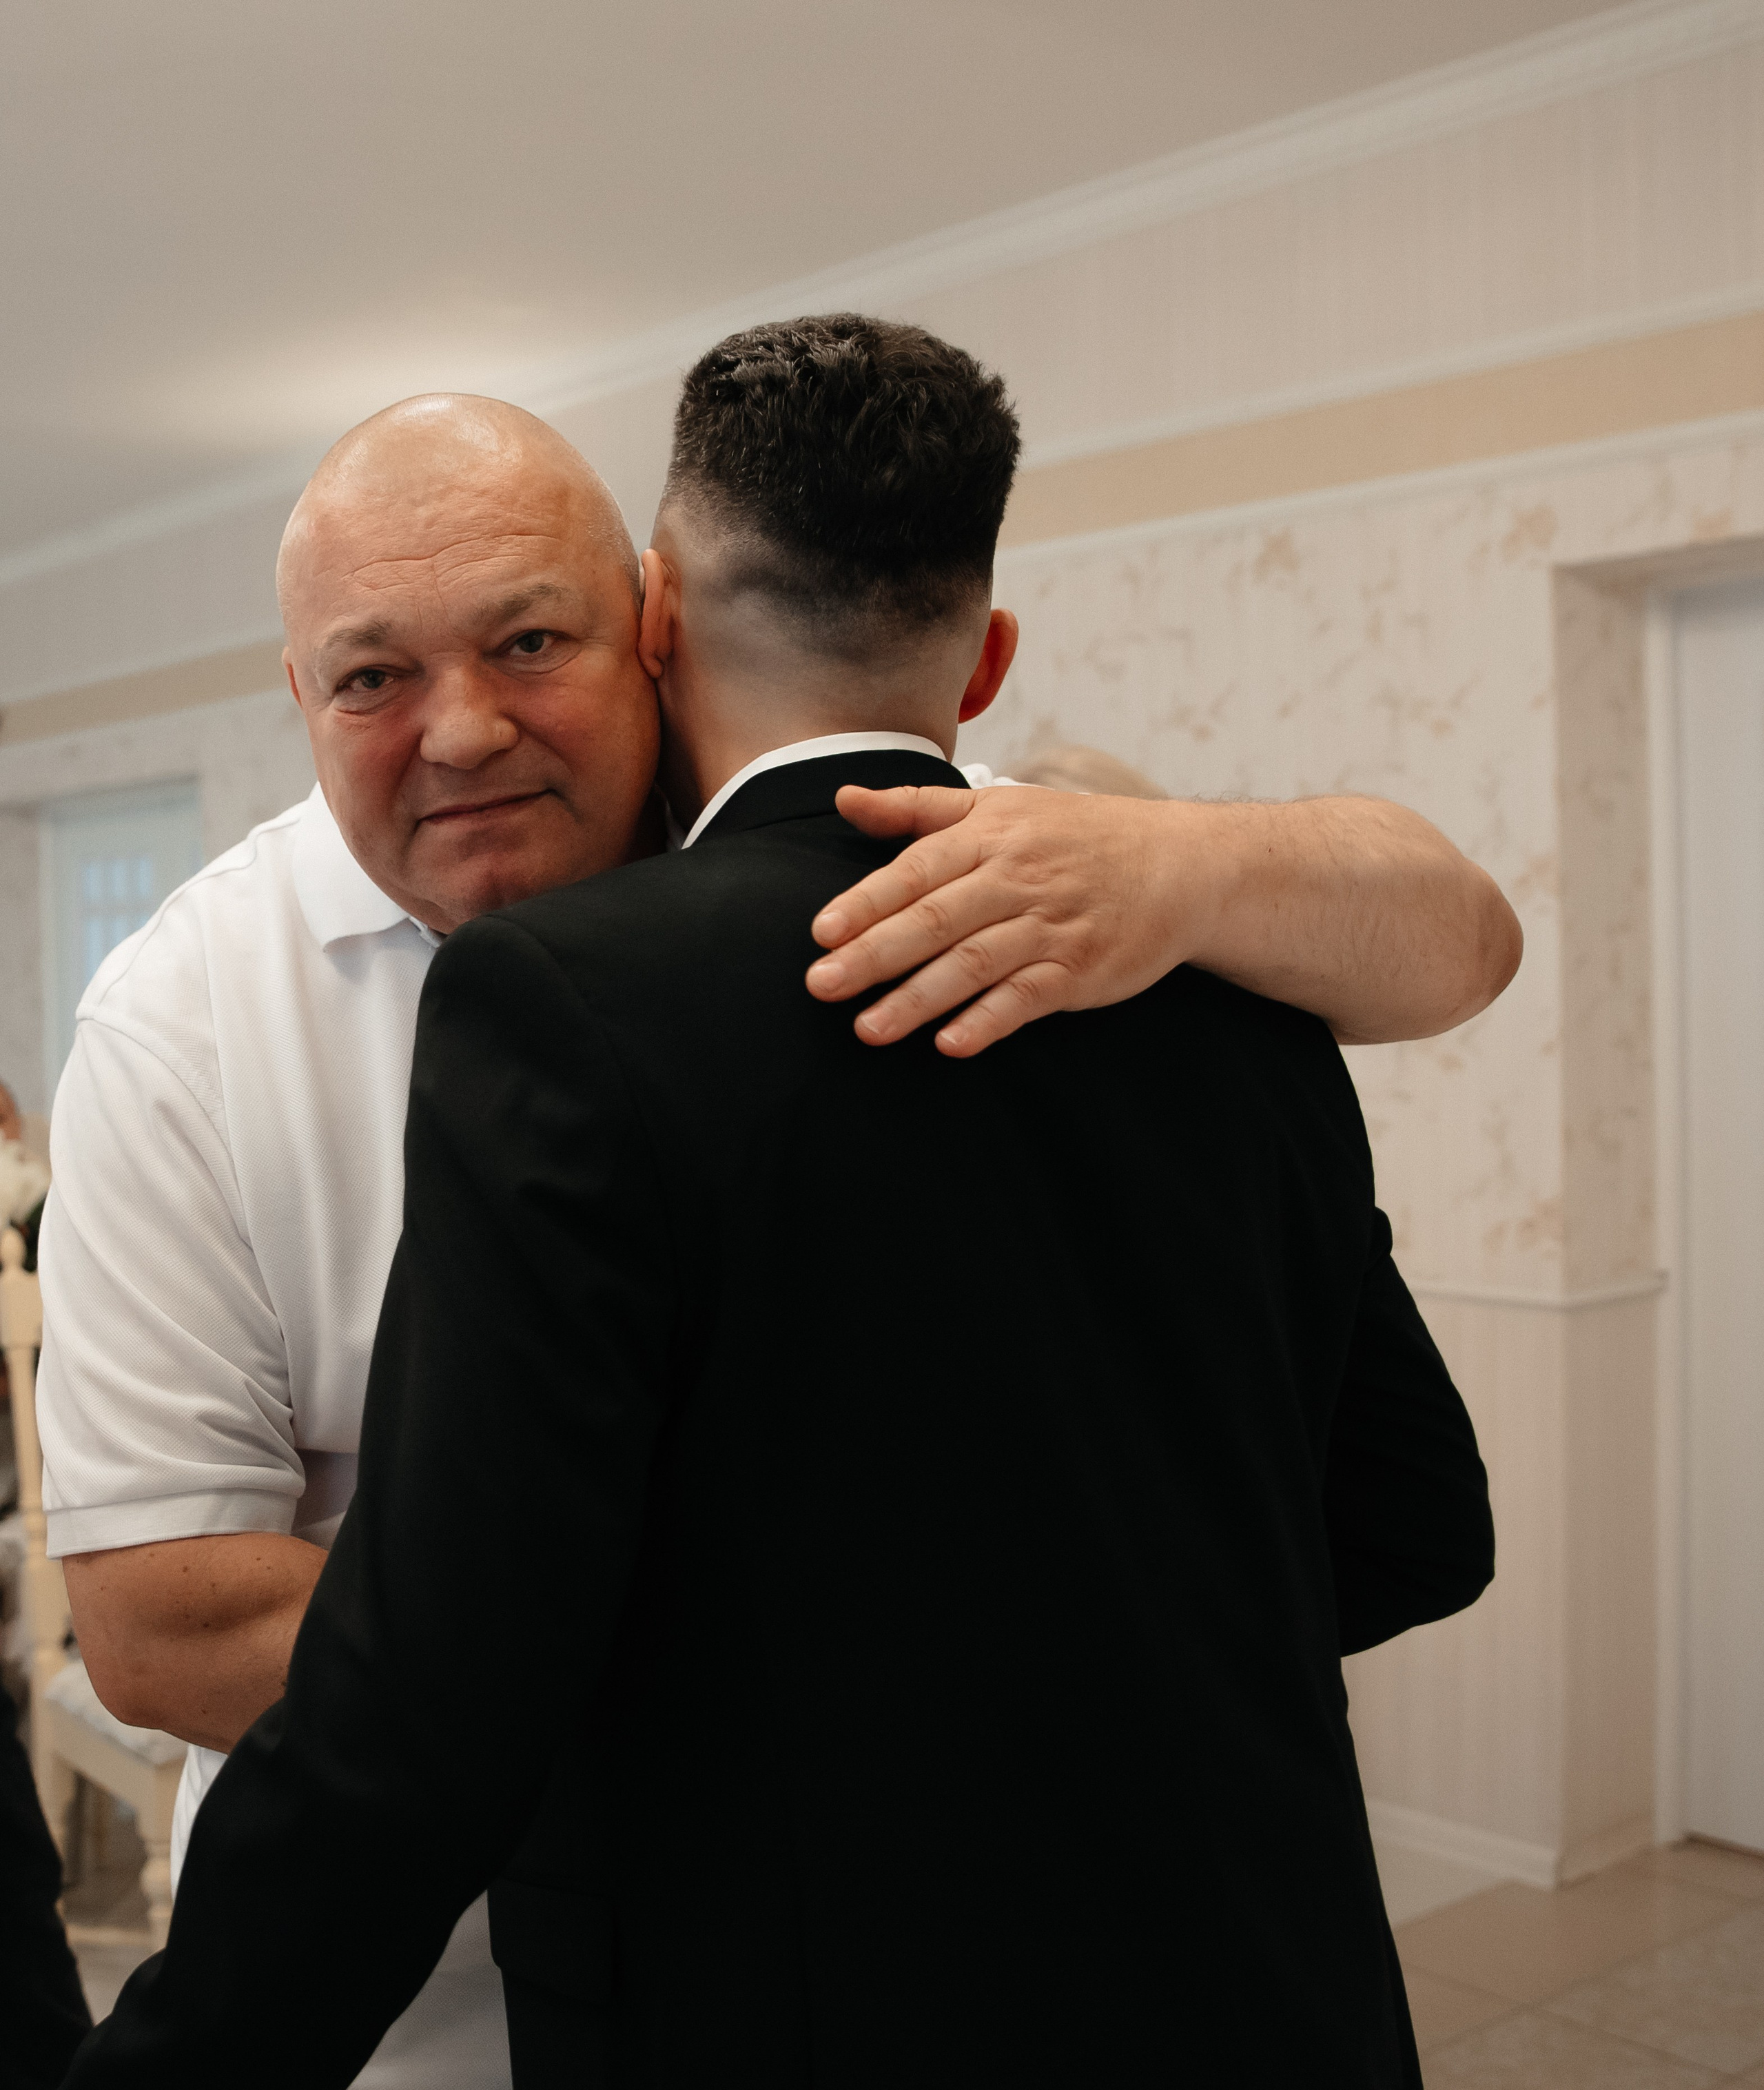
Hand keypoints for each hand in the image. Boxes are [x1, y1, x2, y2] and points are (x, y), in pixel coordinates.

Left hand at [806, 784, 1205, 1056]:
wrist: (1178, 863)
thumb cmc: (1073, 835)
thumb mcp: (998, 806)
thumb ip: (916, 809)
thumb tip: (844, 798)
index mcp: (989, 836)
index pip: (917, 870)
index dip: (868, 902)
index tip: (822, 932)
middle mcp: (1017, 879)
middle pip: (937, 919)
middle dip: (876, 954)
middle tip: (822, 985)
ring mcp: (1051, 927)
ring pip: (976, 964)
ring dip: (920, 998)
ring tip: (869, 1029)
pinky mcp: (1081, 970)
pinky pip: (1029, 998)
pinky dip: (990, 1021)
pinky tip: (952, 1044)